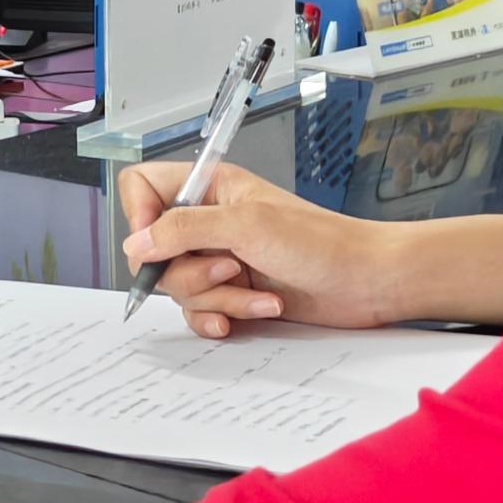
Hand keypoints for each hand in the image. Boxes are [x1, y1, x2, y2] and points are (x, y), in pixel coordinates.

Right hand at [118, 160, 408, 336]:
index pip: (142, 187)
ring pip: (179, 287)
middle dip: (189, 271)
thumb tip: (136, 243)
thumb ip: (183, 230)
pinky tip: (254, 311)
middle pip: (154, 250)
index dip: (139, 215)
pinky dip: (224, 315)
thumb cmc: (322, 243)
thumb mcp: (246, 226)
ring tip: (255, 292)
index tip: (155, 242)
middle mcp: (209, 222)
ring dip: (218, 297)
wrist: (366, 283)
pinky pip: (201, 311)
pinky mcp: (233, 293)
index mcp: (210, 188)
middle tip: (230, 268)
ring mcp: (220, 259)